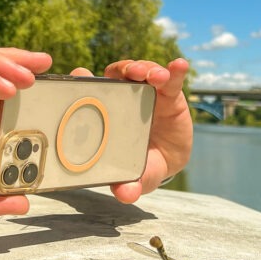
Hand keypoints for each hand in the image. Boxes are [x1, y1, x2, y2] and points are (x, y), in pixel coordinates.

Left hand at [71, 58, 191, 203]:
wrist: (167, 161)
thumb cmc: (141, 163)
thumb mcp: (137, 175)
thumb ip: (130, 185)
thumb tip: (125, 194)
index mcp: (106, 112)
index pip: (91, 91)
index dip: (83, 79)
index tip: (80, 74)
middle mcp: (124, 97)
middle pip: (117, 75)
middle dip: (122, 70)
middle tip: (130, 73)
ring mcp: (147, 92)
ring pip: (143, 72)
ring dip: (147, 68)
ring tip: (156, 75)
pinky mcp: (169, 93)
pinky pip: (172, 78)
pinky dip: (175, 70)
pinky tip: (180, 65)